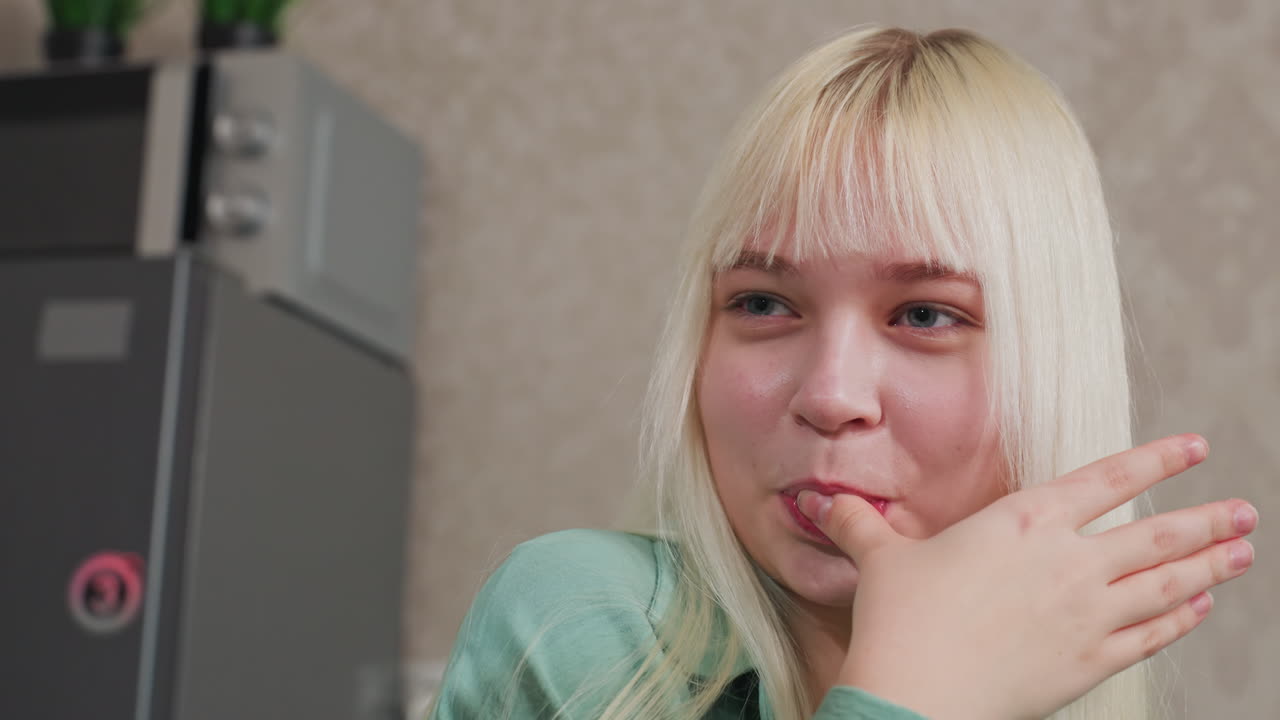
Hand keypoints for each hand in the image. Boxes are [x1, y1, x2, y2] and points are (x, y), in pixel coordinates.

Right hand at [796, 434, 1256, 719]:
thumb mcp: (881, 560)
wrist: (918, 694)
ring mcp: (1088, 614)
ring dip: (1210, 566)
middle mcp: (1069, 561)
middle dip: (1207, 520)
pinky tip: (1198, 611)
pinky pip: (1151, 636)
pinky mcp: (1089, 661)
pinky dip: (1181, 621)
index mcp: (1024, 522)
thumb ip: (863, 525)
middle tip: (1245, 510)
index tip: (1195, 449)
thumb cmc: (901, 620)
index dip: (1156, 461)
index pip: (1107, 480)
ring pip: (1167, 583)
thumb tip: (825, 504)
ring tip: (1243, 553)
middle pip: (1156, 534)